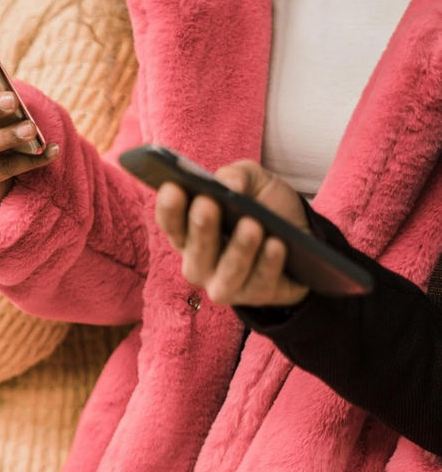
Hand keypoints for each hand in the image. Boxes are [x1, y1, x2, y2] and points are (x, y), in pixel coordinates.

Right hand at [155, 159, 309, 307]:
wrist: (303, 236)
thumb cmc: (266, 207)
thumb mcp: (254, 181)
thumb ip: (237, 175)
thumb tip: (230, 185)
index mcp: (189, 233)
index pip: (170, 223)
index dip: (168, 207)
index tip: (173, 187)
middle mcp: (199, 263)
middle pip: (195, 250)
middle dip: (201, 228)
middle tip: (207, 204)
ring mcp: (225, 284)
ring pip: (226, 274)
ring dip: (238, 249)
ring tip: (251, 225)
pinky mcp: (257, 295)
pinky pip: (261, 283)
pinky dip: (269, 263)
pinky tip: (277, 245)